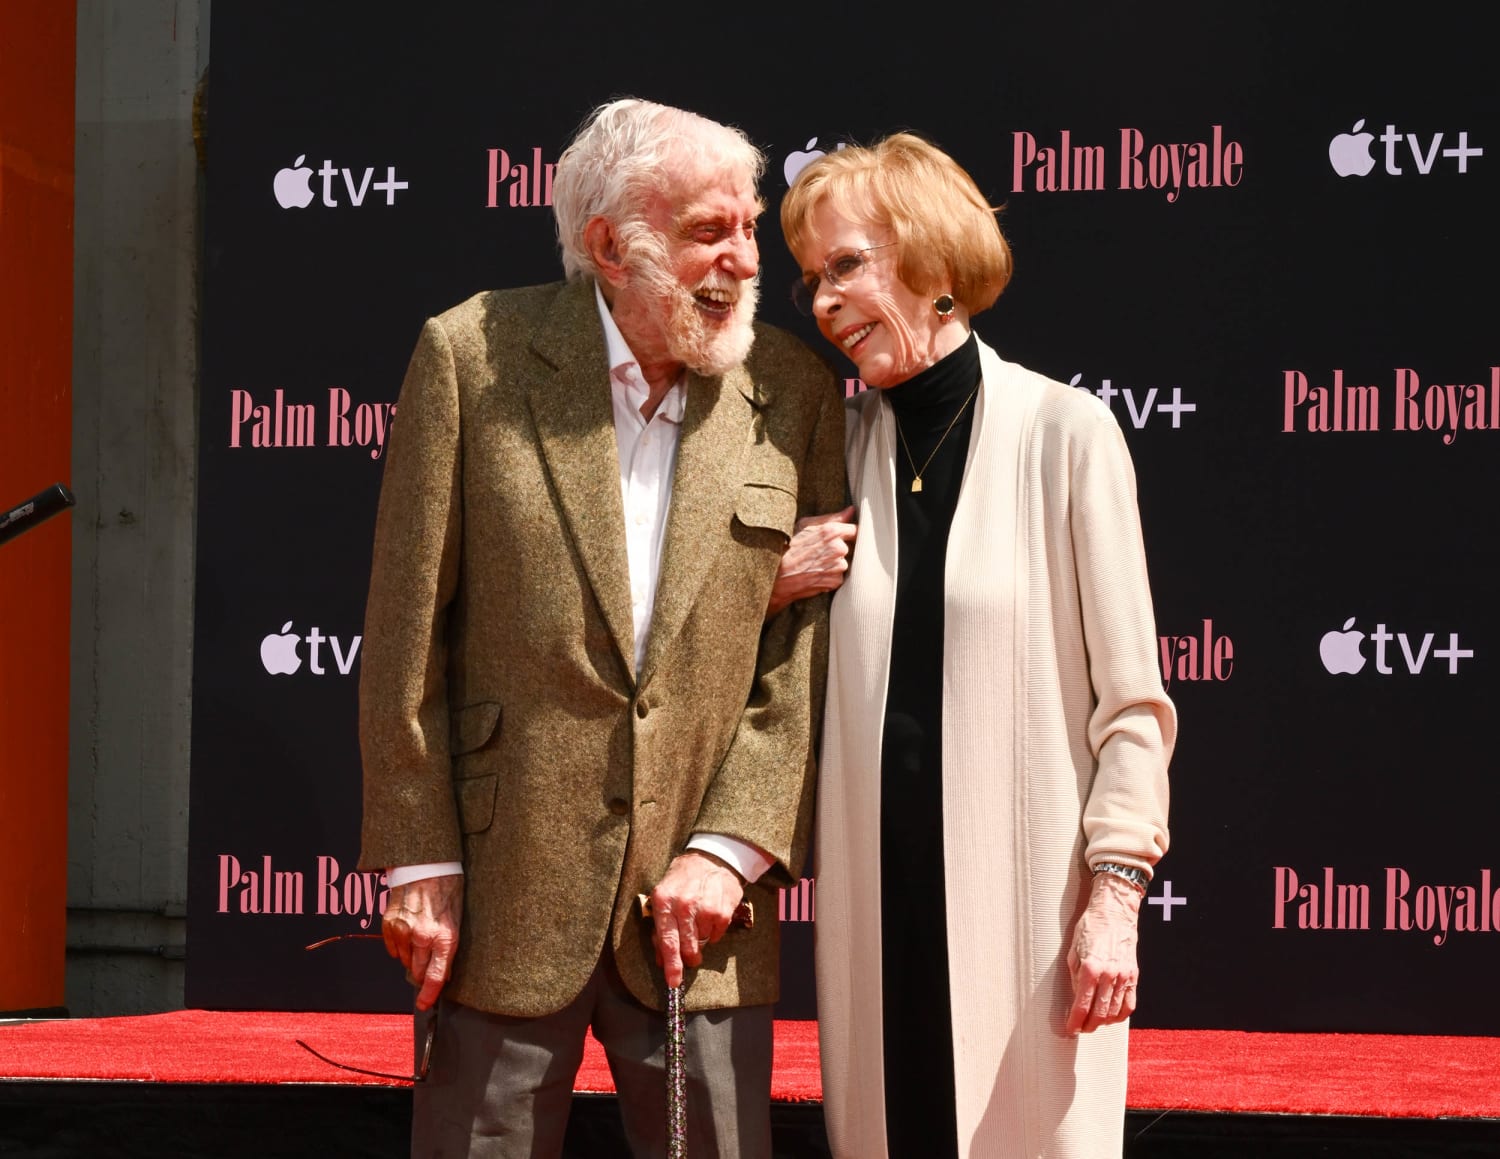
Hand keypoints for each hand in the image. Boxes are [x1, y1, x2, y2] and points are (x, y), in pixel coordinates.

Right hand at [382, 873, 463, 1010]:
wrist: (427, 864)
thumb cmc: (448, 890)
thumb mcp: (457, 919)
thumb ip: (449, 947)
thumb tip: (442, 973)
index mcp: (444, 937)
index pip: (434, 976)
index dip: (429, 995)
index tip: (425, 1005)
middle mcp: (422, 937)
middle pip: (417, 972)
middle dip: (422, 974)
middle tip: (428, 965)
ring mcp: (403, 931)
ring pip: (405, 961)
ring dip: (412, 958)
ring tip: (421, 940)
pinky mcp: (389, 924)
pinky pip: (392, 949)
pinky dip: (400, 947)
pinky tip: (409, 933)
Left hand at [648, 851, 744, 988]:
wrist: (710, 858)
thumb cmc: (682, 881)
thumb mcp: (663, 898)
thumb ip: (660, 930)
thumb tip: (662, 960)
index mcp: (663, 901)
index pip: (667, 941)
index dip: (671, 965)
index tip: (673, 982)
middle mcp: (684, 905)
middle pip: (687, 947)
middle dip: (689, 957)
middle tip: (691, 956)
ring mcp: (705, 908)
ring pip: (702, 942)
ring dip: (700, 938)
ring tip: (699, 920)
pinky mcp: (723, 911)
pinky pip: (716, 935)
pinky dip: (713, 932)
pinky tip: (710, 916)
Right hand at [767, 505, 856, 617]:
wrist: (777, 575)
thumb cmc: (788, 547)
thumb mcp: (805, 525)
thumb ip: (832, 517)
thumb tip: (851, 511)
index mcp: (833, 531)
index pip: (856, 529)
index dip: (850, 533)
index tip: (844, 537)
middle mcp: (839, 548)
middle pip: (850, 547)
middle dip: (839, 549)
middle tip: (821, 552)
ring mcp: (839, 566)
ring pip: (844, 562)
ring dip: (834, 563)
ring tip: (815, 563)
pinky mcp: (836, 581)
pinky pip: (838, 576)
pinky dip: (830, 576)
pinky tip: (815, 573)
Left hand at [1064, 872, 1142, 1034]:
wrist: (1114, 912)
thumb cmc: (1090, 928)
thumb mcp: (1073, 951)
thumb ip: (1075, 977)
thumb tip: (1077, 999)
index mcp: (1090, 968)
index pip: (1082, 1005)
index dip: (1075, 1022)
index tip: (1069, 1030)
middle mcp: (1109, 975)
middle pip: (1099, 1013)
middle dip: (1087, 1026)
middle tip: (1080, 1029)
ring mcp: (1124, 976)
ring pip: (1114, 1012)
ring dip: (1102, 1023)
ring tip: (1092, 1024)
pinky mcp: (1134, 976)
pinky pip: (1129, 1004)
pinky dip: (1120, 1016)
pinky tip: (1111, 1017)